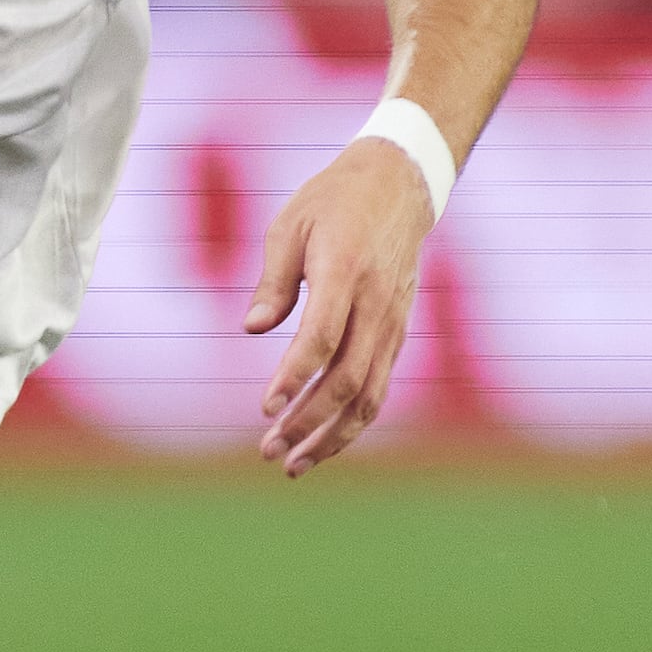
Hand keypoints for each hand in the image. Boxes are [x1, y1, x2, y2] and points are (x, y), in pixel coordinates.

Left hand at [241, 137, 434, 475]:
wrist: (400, 186)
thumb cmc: (333, 202)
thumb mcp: (290, 226)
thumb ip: (273, 282)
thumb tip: (252, 330)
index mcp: (345, 271)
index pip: (322, 338)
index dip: (294, 378)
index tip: (265, 410)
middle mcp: (376, 303)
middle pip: (347, 379)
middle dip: (308, 422)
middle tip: (268, 451)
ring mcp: (393, 322)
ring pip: (370, 395)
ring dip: (332, 436)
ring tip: (293, 466)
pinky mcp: (398, 333)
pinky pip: (378, 387)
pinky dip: (353, 422)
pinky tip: (322, 442)